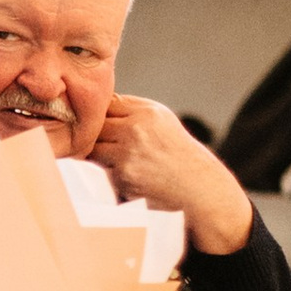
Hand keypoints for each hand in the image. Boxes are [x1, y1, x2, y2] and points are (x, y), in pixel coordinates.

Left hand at [89, 95, 254, 256]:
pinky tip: (130, 178)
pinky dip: (109, 176)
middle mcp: (135, 129)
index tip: (109, 127)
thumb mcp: (162, 121)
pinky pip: (101, 172)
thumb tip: (95, 109)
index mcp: (146, 111)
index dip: (103, 116)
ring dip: (99, 157)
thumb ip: (132, 111)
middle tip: (112, 148)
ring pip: (93, 149)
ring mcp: (127, 153)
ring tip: (122, 162)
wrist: (198, 187)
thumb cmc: (177, 153)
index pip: (106, 104)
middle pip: (95, 126)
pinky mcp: (122, 177)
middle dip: (98, 137)